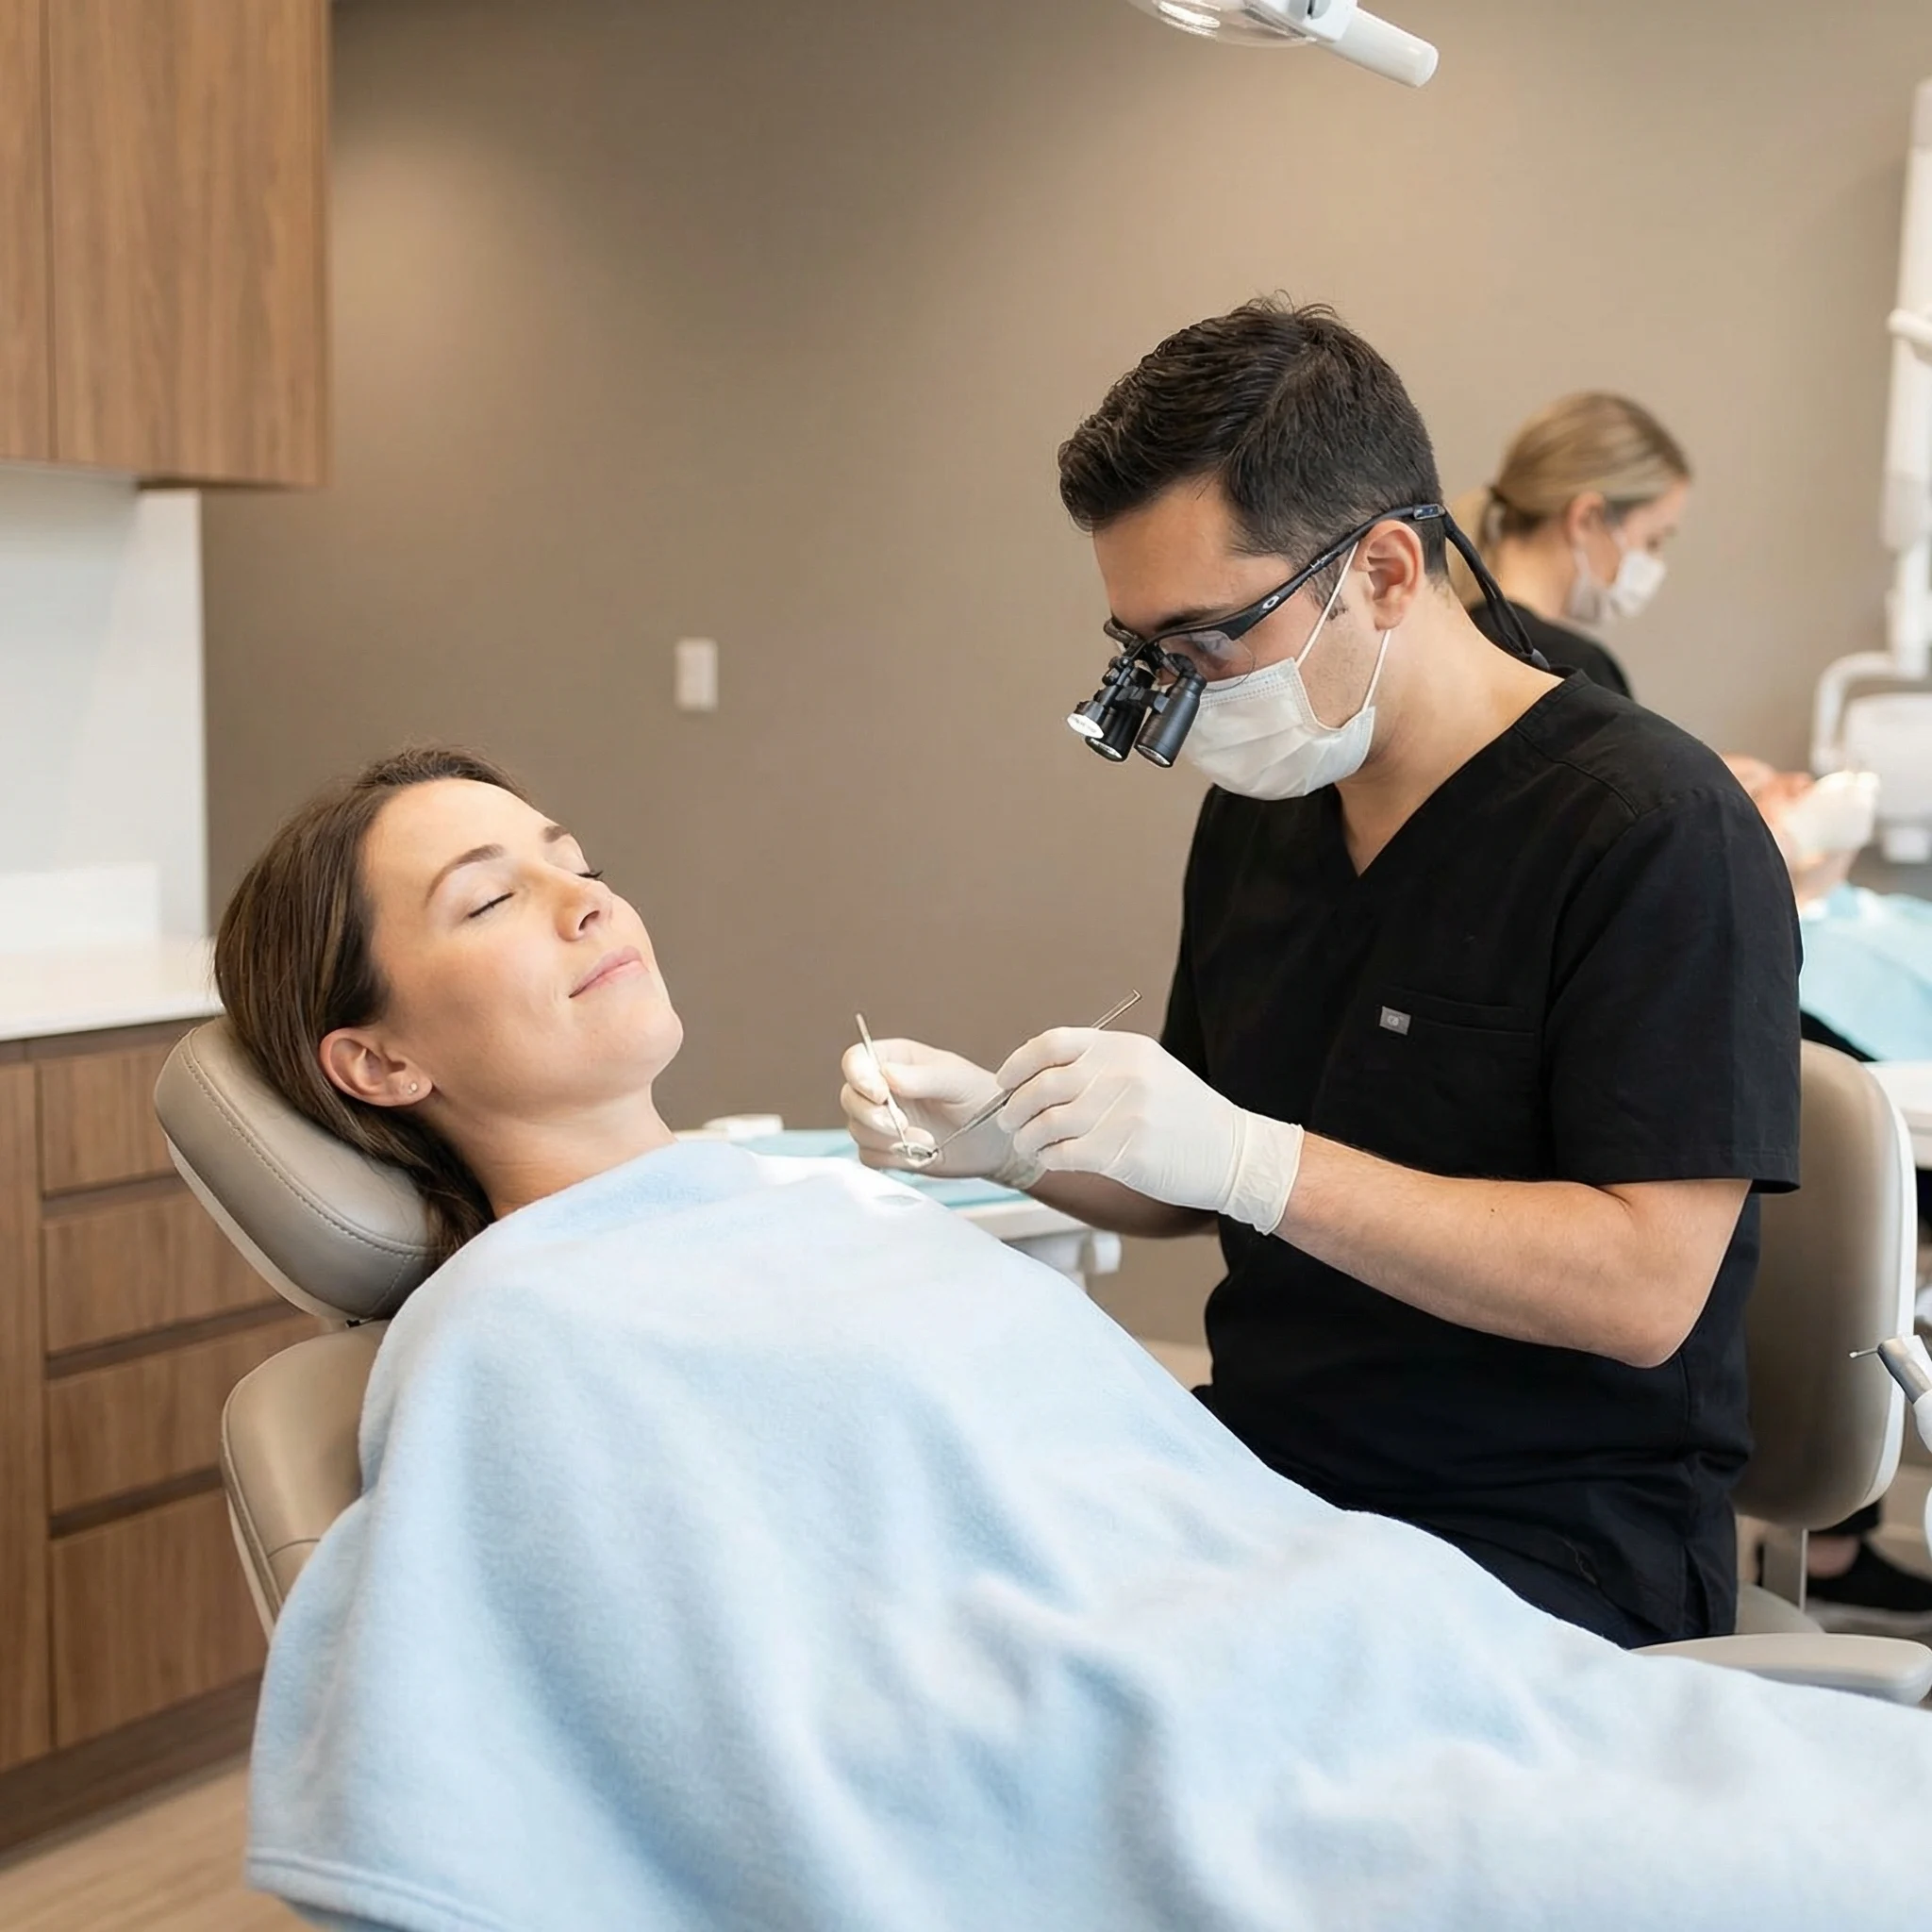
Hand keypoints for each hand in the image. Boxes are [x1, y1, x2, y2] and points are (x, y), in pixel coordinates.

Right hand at [839, 1036, 1039, 1185]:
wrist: (996, 1140)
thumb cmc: (980, 1098)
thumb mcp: (957, 1081)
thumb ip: (923, 1078)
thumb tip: (886, 1075)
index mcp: (896, 1059)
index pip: (856, 1060)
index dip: (859, 1077)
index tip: (880, 1094)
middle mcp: (883, 1087)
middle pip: (850, 1098)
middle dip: (872, 1115)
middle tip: (902, 1125)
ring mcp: (882, 1119)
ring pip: (857, 1129)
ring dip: (887, 1140)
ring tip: (927, 1142)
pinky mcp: (887, 1149)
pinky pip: (870, 1156)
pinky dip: (892, 1159)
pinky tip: (920, 1156)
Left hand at [994, 1029, 1302, 1232]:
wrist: (1232, 1153)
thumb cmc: (1184, 1116)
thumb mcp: (1146, 1070)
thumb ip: (1098, 1066)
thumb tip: (1035, 1077)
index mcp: (1124, 1048)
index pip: (1052, 1044)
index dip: (1018, 1063)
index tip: (1004, 1082)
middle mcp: (1122, 1075)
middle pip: (1042, 1086)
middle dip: (1013, 1107)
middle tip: (1007, 1121)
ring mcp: (1124, 1114)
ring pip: (1046, 1123)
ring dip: (1026, 1137)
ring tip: (1027, 1144)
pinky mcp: (1125, 1153)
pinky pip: (1064, 1154)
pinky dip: (1048, 1158)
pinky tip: (1052, 1160)